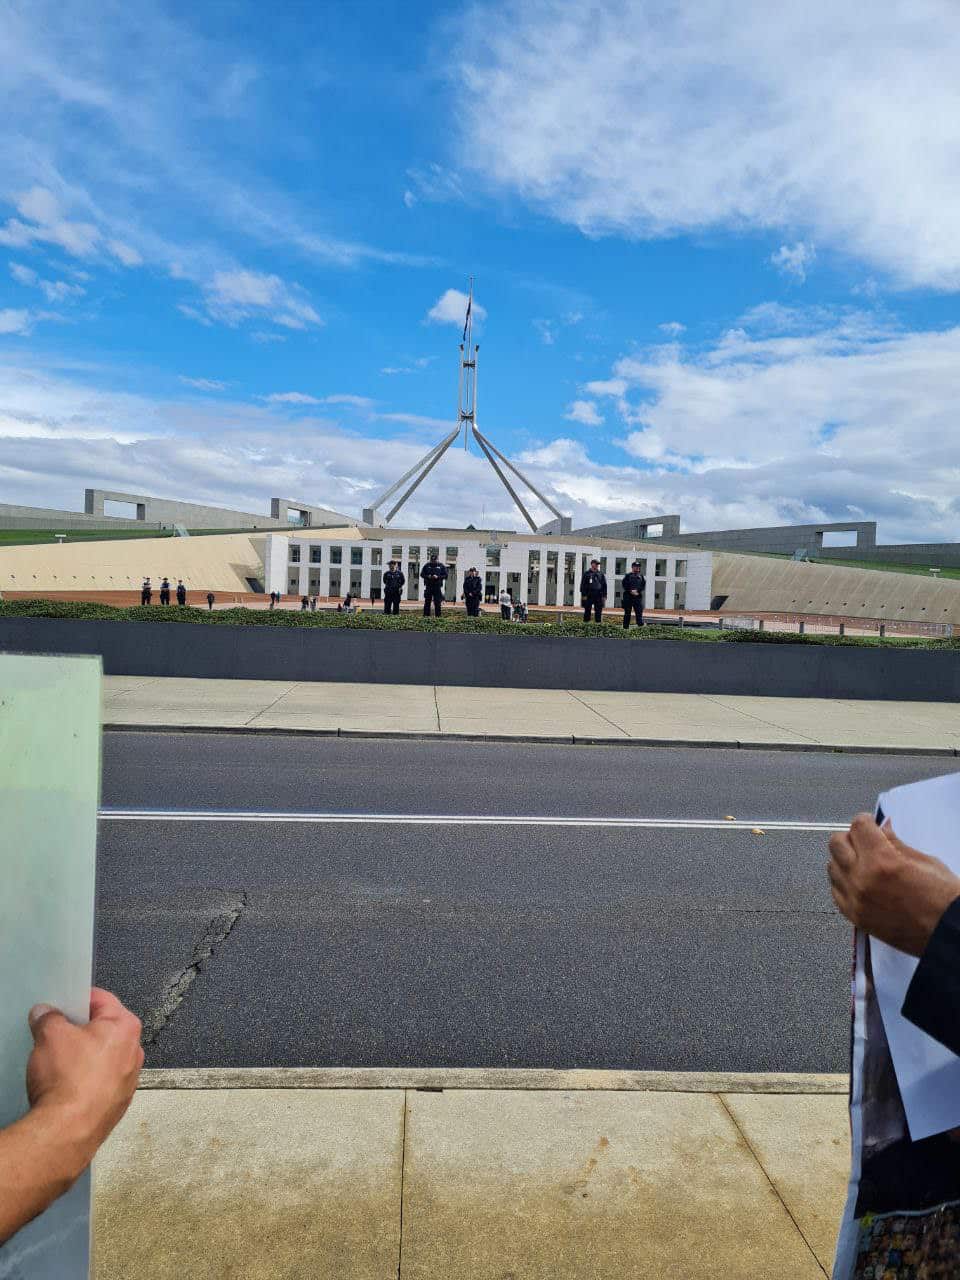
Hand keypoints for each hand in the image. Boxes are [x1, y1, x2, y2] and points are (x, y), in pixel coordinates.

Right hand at [27, 988, 143, 1168]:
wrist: (68, 1130)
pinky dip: (85, 1080)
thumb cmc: (67, 1079)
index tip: (62, 1005)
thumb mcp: (50, 1035)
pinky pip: (101, 1081)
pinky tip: (66, 1086)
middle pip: (104, 1029)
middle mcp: (134, 1052)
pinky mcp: (117, 1103)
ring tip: (59, 1063)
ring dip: (83, 1056)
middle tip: (56, 1034)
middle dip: (80, 1030)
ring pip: (103, 1056)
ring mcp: (128, 1080)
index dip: (78, 999)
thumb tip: (46, 1014)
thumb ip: (48, 1018)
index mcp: (125, 1027)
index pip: (102, 1000)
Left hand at [828, 815, 959, 955]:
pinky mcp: (855, 917)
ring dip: (844, 859)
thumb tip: (882, 828)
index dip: (866, 821)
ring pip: (832, 866)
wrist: (948, 934)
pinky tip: (858, 881)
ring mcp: (855, 900)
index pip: (858, 826)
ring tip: (862, 862)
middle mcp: (862, 879)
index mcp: (882, 861)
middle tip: (865, 841)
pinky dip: (843, 882)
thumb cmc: (944, 900)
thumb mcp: (926, 862)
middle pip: (837, 843)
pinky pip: (835, 891)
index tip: (871, 824)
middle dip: (851, 837)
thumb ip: (897, 843)